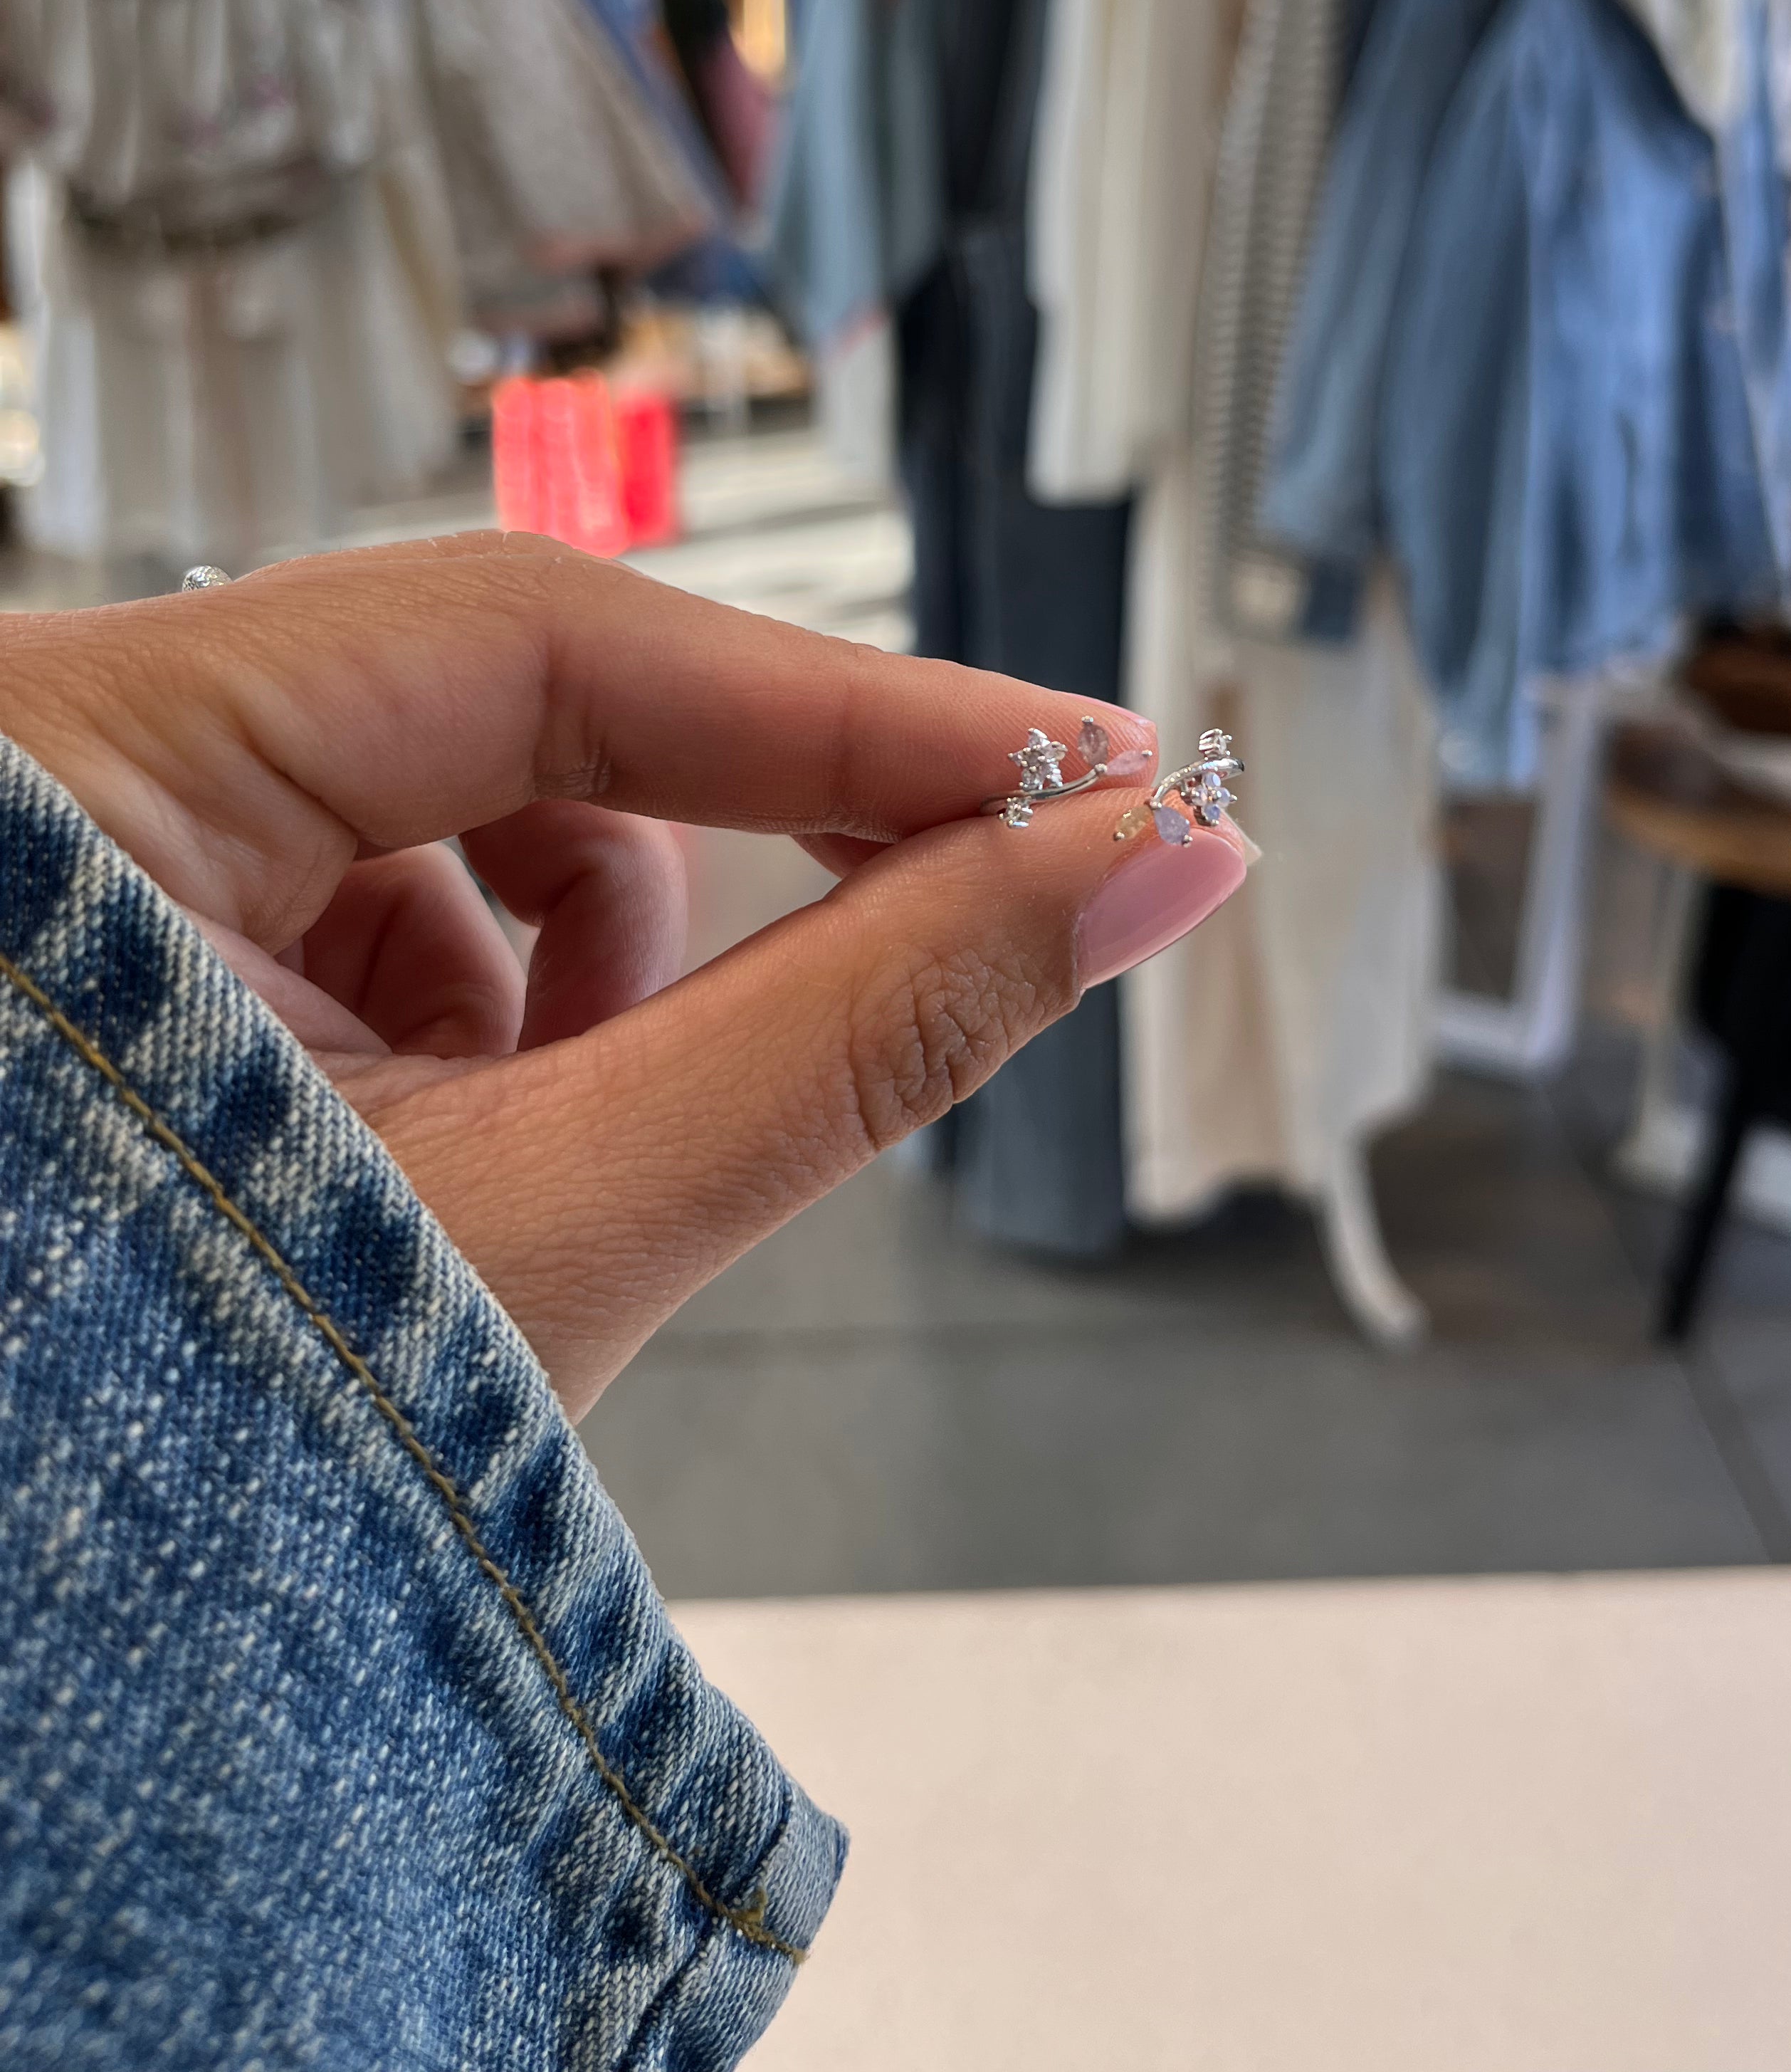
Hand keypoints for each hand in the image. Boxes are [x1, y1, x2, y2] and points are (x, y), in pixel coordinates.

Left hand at [0, 536, 1245, 1413]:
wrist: (25, 1707)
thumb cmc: (168, 1495)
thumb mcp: (553, 1232)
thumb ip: (856, 1028)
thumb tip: (1129, 874)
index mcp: (82, 762)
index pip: (533, 635)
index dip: (846, 706)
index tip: (1083, 765)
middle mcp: (66, 755)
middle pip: (510, 689)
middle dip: (755, 819)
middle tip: (1002, 878)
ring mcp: (100, 840)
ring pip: (463, 792)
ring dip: (599, 941)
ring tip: (598, 1124)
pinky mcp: (145, 922)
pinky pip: (392, 880)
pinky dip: (503, 988)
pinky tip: (500, 1125)